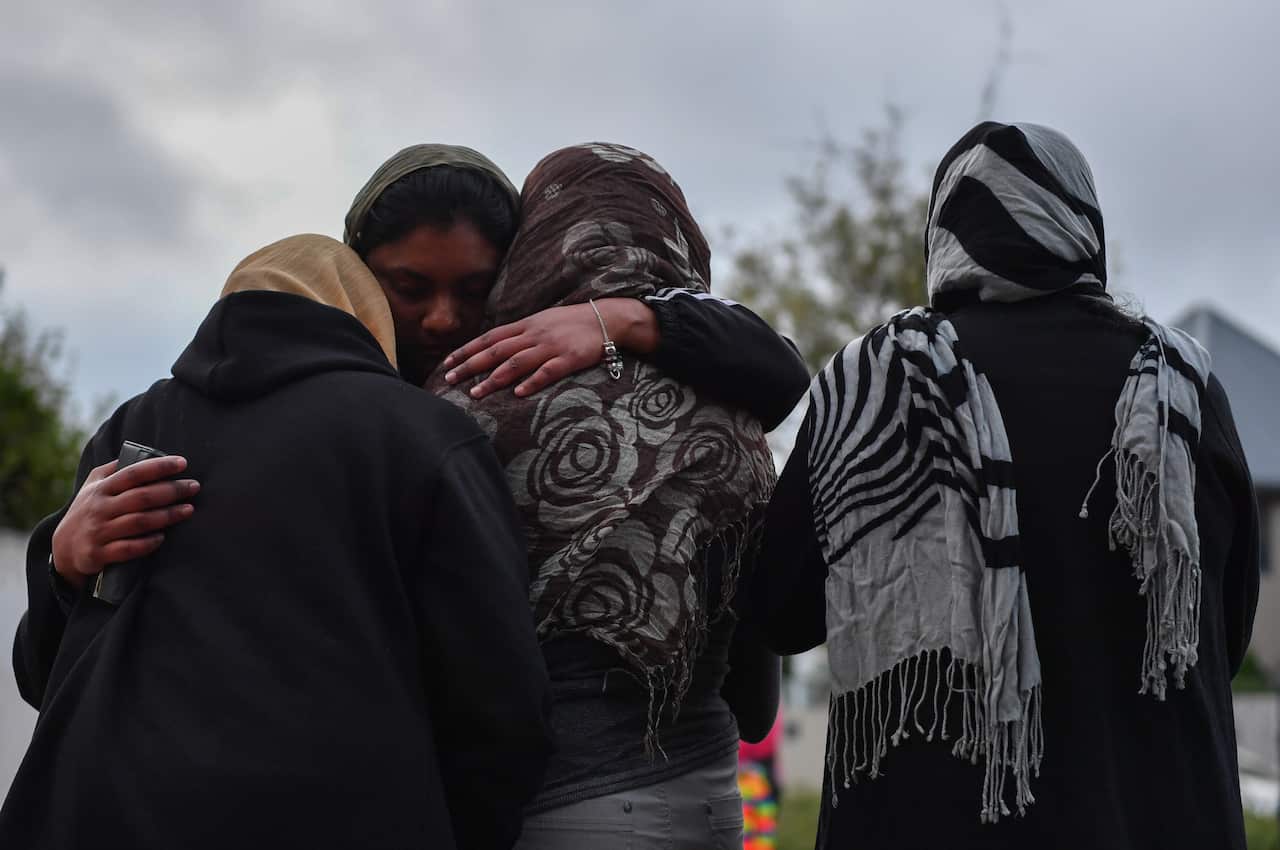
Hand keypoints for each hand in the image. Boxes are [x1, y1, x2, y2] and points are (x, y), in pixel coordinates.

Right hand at [50, 456, 199, 588]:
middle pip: (141, 497)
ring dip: (167, 516)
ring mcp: (99, 531)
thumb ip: (113, 470)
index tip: (182, 463)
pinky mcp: (99, 554)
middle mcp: (100, 508)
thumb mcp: (93, 486)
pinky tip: (163, 537)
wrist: (63, 548)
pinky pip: (128, 549)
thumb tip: (138, 453)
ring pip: (138, 522)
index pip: (133, 473)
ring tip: (189, 510)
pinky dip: (147, 543)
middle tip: (194, 487)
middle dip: (171, 490)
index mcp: (101, 489)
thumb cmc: (87, 511)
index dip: (158, 467)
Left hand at [442, 298, 658, 398]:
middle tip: (450, 380)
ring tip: (476, 393)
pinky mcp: (570, 358)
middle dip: (471, 366)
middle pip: (496, 351)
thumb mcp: (543, 322)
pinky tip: (519, 394)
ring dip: (494, 378)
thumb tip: (496, 347)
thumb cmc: (572, 323)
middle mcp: (535, 334)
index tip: (448, 363)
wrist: (606, 318)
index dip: (467, 350)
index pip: (489, 337)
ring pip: (517, 362)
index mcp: (526, 325)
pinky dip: (532, 382)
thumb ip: (521, 334)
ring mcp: (552, 346)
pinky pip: (548, 371)